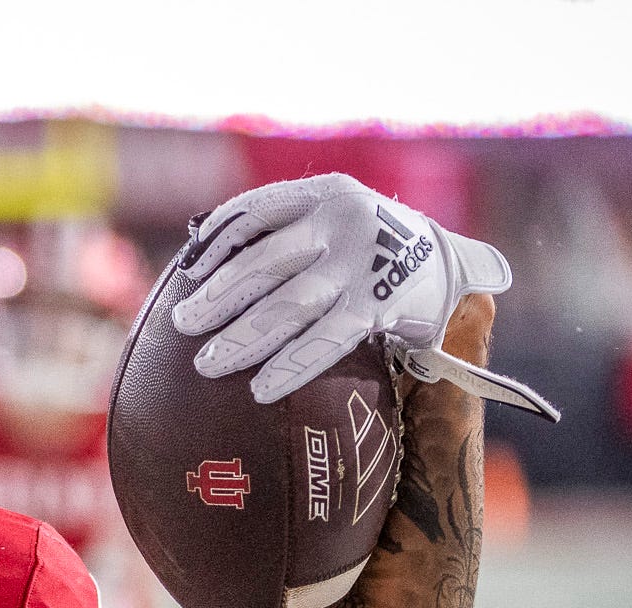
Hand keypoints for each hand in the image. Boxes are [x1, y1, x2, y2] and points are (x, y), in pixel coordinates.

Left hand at [169, 173, 554, 418]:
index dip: (216, 241)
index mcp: (325, 193)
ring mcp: (362, 263)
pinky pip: (325, 339)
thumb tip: (194, 265)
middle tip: (182, 324)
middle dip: (218, 297)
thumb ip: (279, 232)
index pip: (257, 211)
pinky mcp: (380, 304)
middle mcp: (344, 221)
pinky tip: (260, 390)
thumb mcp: (330, 218)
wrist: (449, 262)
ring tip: (206, 365)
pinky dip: (290, 365)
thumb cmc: (365, 246)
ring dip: (242, 337)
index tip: (186, 272)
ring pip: (289, 304)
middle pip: (264, 262)